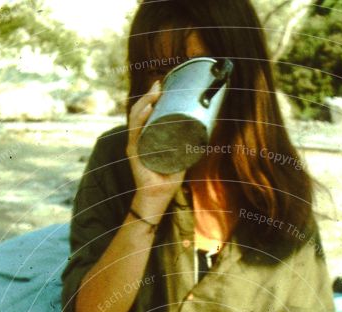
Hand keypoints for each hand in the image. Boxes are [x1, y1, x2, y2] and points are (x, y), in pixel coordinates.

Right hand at [126, 81, 185, 222]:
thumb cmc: (168, 179)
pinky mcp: (134, 153)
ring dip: (145, 102)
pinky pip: (135, 132)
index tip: (162, 85)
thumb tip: (207, 130)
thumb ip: (189, 145)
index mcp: (147, 136)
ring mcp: (135, 144)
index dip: (151, 98)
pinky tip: (147, 109)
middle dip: (149, 95)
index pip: (146, 113)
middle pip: (140, 110)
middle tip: (160, 84)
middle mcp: (138, 137)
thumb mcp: (182, 157)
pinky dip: (140, 119)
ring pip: (136, 117)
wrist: (159, 197)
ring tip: (155, 92)